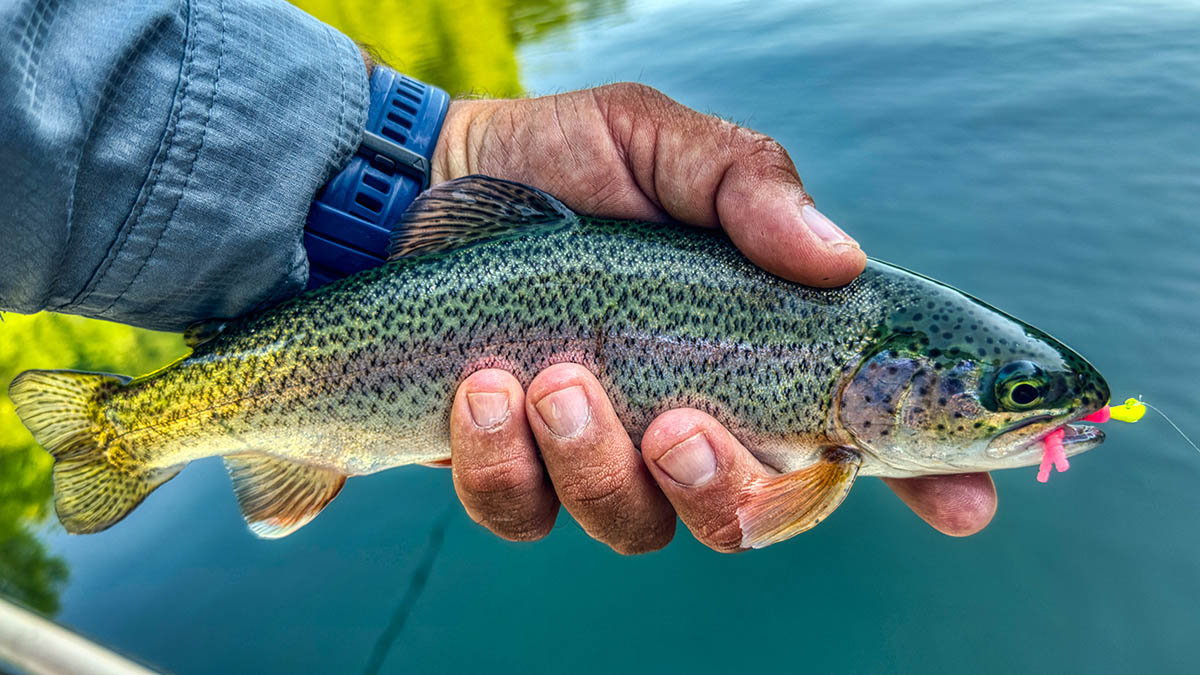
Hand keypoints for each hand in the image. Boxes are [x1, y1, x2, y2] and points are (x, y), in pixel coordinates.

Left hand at [432, 83, 995, 552]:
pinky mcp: (517, 472)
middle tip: (675, 422)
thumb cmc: (560, 165)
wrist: (422, 188)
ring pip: (640, 526)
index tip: (966, 505)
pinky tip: (482, 391)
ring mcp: (605, 453)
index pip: (860, 432)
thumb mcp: (660, 144)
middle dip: (722, 491)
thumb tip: (839, 259)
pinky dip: (506, 466)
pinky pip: (527, 516)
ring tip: (553, 378)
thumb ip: (748, 184)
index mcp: (750, 349)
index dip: (928, 479)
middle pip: (754, 516)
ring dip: (600, 464)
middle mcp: (692, 416)